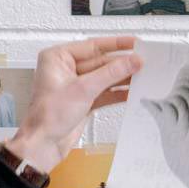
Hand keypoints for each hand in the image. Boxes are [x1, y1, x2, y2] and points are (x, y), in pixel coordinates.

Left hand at [3, 35, 143, 170]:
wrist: (44, 144)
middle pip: (100, 61)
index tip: (135, 43)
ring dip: (122, 78)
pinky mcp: (83, 100)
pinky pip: (104, 92)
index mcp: (58, 58)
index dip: (116, 44)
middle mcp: (66, 69)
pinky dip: (117, 92)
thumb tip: (132, 61)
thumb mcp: (84, 89)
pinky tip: (132, 91)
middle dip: (122, 63)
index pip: (92, 45)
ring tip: (143, 75)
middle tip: (144, 61)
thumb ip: (111, 73)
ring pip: (104, 77)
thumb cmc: (49, 116)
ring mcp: (75, 85)